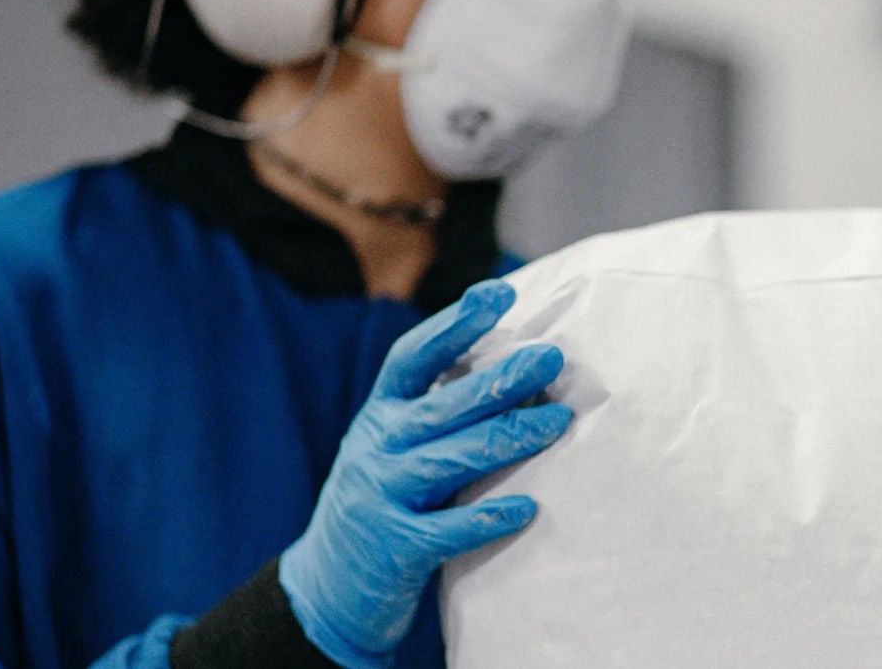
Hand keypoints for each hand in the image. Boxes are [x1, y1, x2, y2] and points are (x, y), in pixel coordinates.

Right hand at [278, 280, 569, 667]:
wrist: (325, 589)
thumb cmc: (382, 502)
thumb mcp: (392, 446)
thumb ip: (435, 412)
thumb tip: (514, 368)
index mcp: (379, 415)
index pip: (413, 357)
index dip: (455, 323)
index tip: (499, 293)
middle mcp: (376, 448)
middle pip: (442, 406)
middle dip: (500, 379)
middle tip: (550, 358)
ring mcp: (381, 497)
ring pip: (449, 460)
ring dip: (507, 438)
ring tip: (556, 422)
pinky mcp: (394, 549)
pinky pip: (446, 530)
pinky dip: (487, 517)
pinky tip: (527, 508)